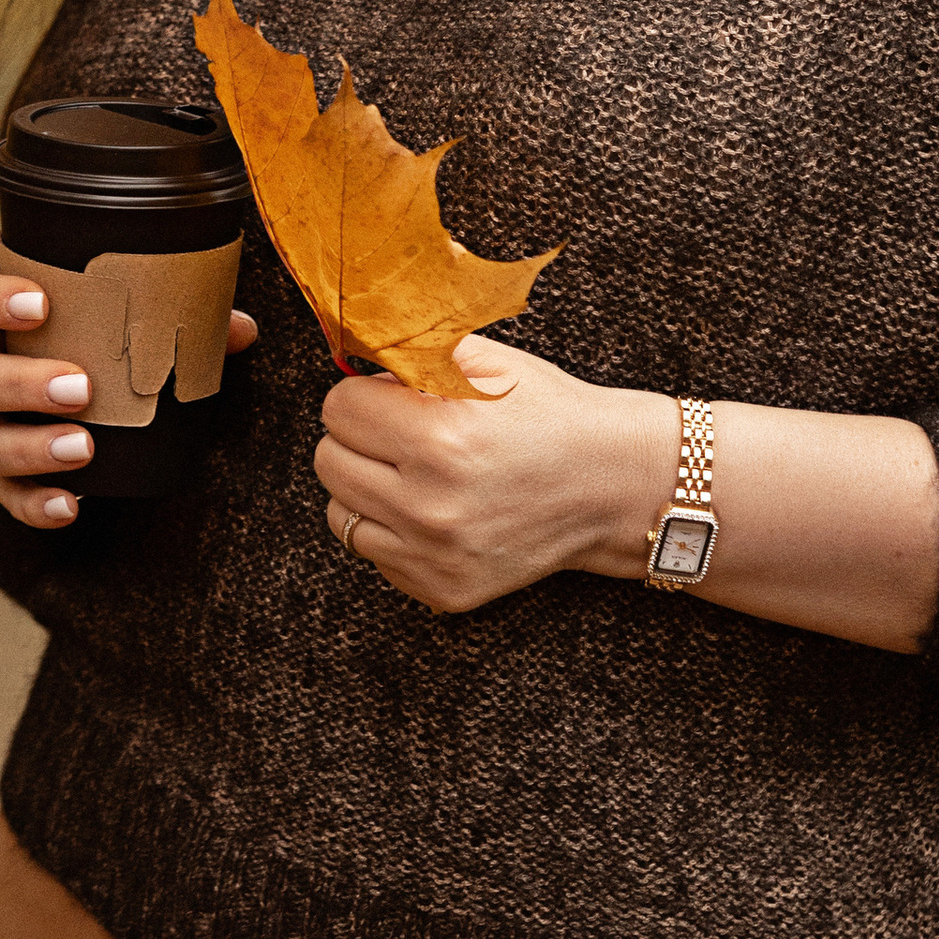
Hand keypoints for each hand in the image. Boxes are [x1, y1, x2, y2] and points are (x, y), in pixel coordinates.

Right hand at [0, 267, 257, 527]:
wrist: (21, 382)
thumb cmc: (66, 334)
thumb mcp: (93, 313)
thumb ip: (160, 310)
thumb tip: (238, 329)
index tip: (41, 302)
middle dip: (24, 384)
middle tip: (80, 388)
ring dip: (33, 448)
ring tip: (84, 448)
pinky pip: (8, 496)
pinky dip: (37, 504)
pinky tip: (71, 505)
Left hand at [314, 341, 668, 614]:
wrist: (610, 484)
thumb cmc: (548, 413)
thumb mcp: (486, 362)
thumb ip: (410, 350)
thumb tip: (348, 350)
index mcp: (439, 437)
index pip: (338, 409)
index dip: (364, 395)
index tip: (391, 398)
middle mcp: (431, 504)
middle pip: (328, 461)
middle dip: (360, 438)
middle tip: (403, 434)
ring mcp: (435, 555)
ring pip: (339, 512)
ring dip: (367, 486)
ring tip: (416, 472)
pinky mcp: (442, 589)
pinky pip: (372, 553)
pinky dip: (391, 528)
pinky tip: (435, 509)